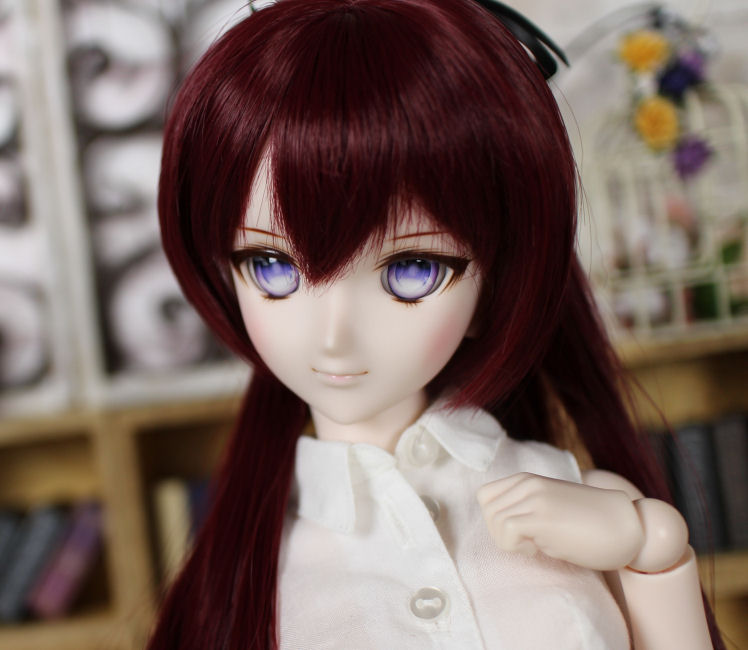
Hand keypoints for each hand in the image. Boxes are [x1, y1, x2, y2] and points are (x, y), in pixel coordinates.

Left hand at [477, 472, 644, 570]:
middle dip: (500, 533)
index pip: (485, 496)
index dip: (495, 518)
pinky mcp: (541, 516)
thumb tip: (497, 526)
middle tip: (528, 542)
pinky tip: (539, 549)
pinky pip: (506, 531)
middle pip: (486, 511)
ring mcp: (534, 498)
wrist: (627, 526)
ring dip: (509, 541)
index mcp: (527, 480)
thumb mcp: (548, 509)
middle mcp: (527, 484)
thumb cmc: (589, 525)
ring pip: (493, 521)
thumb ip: (523, 510)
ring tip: (536, 544)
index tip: (519, 531)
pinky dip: (516, 547)